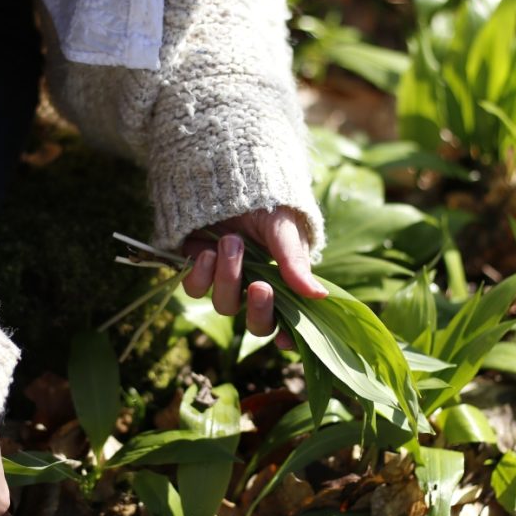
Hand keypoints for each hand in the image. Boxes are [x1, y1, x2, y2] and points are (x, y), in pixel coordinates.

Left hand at [181, 207, 326, 348]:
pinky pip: (195, 288)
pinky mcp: (198, 269)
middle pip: (257, 324)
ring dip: (228, 277)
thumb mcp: (285, 229)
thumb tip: (320, 296)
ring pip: (224, 305)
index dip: (287, 337)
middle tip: (259, 286)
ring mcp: (225, 280)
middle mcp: (253, 287)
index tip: (285, 340)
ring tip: (231, 242)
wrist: (228, 175)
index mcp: (283, 282)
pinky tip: (207, 251)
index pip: (287, 321)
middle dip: (259, 310)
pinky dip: (201, 274)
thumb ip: (295, 262)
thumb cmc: (265, 201)